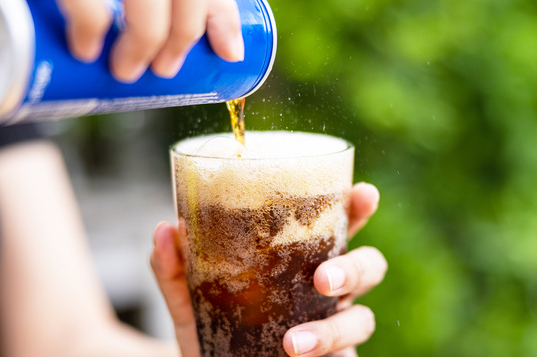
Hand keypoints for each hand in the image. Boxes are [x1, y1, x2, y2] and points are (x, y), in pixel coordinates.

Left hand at [150, 183, 386, 356]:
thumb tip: (167, 228)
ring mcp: (332, 327)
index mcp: (302, 259)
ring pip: (364, 319)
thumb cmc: (209, 330)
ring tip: (293, 345)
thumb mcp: (188, 300)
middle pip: (369, 266)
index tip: (364, 195)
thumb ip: (176, 269)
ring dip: (333, 329)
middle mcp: (326, 290)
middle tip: (322, 279)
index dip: (359, 208)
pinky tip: (294, 355)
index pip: (342, 225)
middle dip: (356, 268)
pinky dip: (325, 354)